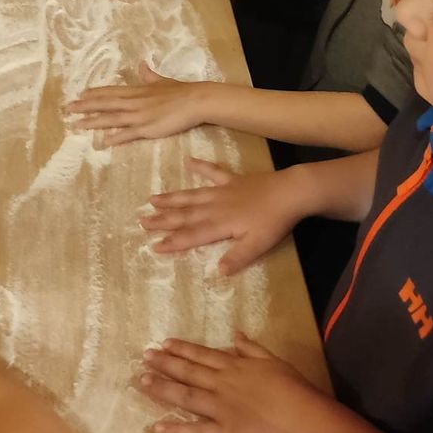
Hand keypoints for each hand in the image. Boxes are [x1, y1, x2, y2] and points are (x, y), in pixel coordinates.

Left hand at [67, 61, 208, 144]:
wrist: (195, 101)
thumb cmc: (181, 91)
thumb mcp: (162, 81)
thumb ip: (149, 75)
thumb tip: (142, 64)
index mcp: (138, 90)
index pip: (111, 91)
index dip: (95, 93)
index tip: (80, 94)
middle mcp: (134, 102)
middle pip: (106, 103)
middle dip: (86, 106)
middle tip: (68, 109)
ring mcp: (139, 116)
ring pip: (111, 119)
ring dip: (93, 122)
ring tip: (77, 125)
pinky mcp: (147, 129)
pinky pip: (127, 134)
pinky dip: (115, 138)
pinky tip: (102, 142)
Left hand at [138, 331, 318, 432]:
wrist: (303, 421)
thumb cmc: (294, 390)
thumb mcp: (275, 361)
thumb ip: (252, 348)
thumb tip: (235, 334)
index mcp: (235, 367)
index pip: (202, 355)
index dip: (181, 349)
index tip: (162, 343)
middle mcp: (222, 385)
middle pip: (187, 372)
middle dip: (164, 364)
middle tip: (143, 358)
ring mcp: (219, 410)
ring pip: (185, 396)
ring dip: (162, 389)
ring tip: (141, 382)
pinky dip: (174, 431)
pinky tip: (155, 428)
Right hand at [142, 159, 302, 273]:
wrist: (290, 191)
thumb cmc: (275, 221)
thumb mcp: (259, 244)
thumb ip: (238, 257)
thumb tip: (218, 272)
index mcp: (220, 224)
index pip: (192, 235)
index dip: (173, 241)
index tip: (154, 246)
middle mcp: (215, 206)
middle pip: (185, 214)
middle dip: (163, 219)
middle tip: (141, 221)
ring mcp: (222, 190)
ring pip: (191, 195)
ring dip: (172, 198)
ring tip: (152, 199)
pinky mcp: (232, 179)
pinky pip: (212, 171)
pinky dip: (199, 166)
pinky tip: (187, 161)